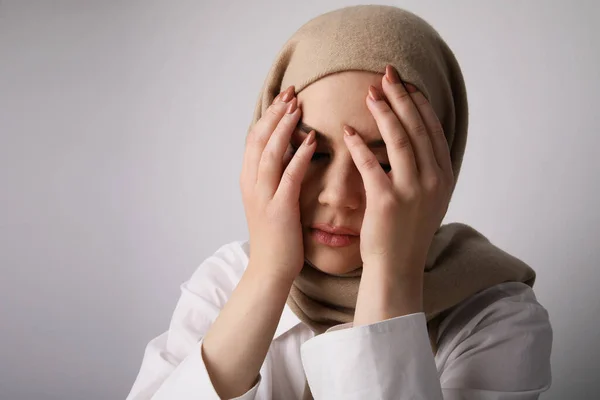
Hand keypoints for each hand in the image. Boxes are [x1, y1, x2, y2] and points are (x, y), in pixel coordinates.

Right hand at [240, 86, 316, 283]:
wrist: (269, 270)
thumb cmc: (275, 236)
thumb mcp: (269, 201)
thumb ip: (274, 176)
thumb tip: (288, 153)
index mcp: (249, 180)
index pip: (255, 138)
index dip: (269, 115)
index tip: (285, 97)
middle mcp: (251, 184)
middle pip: (259, 139)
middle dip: (275, 113)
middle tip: (291, 93)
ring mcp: (263, 196)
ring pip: (270, 153)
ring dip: (283, 127)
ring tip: (298, 107)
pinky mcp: (279, 209)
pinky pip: (288, 176)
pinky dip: (299, 156)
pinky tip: (311, 141)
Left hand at [343, 65, 453, 276]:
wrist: (397, 267)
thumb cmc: (407, 232)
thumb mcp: (429, 199)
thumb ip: (427, 170)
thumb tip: (418, 140)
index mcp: (444, 177)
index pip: (433, 130)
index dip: (419, 104)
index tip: (406, 84)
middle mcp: (433, 181)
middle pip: (418, 128)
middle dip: (401, 97)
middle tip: (387, 75)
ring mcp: (412, 191)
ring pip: (399, 139)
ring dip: (383, 112)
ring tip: (370, 93)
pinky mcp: (386, 201)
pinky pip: (371, 164)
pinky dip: (359, 144)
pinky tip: (348, 130)